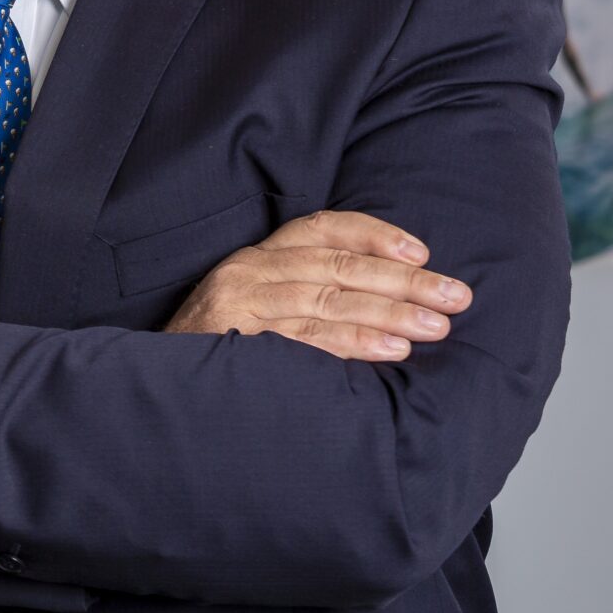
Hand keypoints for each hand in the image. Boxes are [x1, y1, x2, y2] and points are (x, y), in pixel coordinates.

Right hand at [164, 208, 470, 361]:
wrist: (157, 384)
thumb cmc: (223, 346)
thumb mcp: (259, 302)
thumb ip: (309, 291)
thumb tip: (394, 297)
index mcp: (258, 255)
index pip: (322, 228)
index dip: (375, 234)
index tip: (422, 251)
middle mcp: (248, 271)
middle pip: (337, 266)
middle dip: (404, 281)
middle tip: (455, 297)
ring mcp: (240, 305)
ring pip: (326, 300)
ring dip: (388, 313)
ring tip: (434, 328)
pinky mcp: (237, 342)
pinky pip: (305, 340)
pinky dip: (351, 343)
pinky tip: (390, 351)